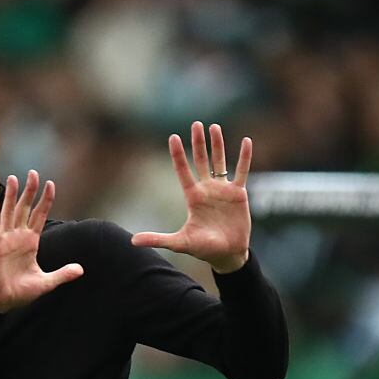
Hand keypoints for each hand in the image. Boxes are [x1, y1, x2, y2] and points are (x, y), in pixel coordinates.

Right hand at [0, 171, 83, 312]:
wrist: (3, 302)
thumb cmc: (21, 292)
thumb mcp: (46, 282)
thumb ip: (62, 274)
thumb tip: (81, 270)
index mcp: (31, 242)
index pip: (40, 216)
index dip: (45, 200)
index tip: (51, 184)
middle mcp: (18, 237)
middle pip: (25, 209)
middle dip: (30, 191)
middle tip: (34, 172)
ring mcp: (6, 240)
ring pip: (9, 213)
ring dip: (11, 196)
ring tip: (14, 178)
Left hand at [131, 122, 252, 273]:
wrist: (227, 254)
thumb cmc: (203, 248)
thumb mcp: (179, 243)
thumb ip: (158, 239)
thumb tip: (133, 241)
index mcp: (192, 197)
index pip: (183, 171)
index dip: (178, 155)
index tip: (173, 137)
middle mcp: (206, 190)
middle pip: (200, 161)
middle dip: (198, 143)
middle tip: (195, 124)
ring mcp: (222, 190)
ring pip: (219, 162)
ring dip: (217, 145)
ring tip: (214, 126)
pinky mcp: (238, 194)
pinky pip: (241, 171)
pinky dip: (244, 157)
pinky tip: (245, 141)